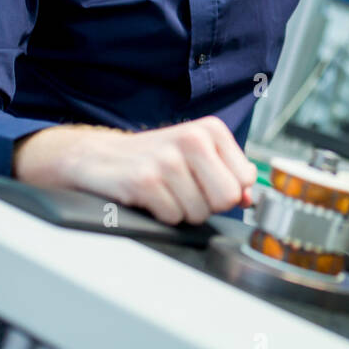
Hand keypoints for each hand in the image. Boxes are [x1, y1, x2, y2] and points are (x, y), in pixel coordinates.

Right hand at [14, 116, 257, 224]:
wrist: (99, 157)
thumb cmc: (152, 158)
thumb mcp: (196, 157)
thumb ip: (229, 175)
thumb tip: (249, 198)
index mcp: (210, 130)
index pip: (245, 179)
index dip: (226, 191)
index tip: (207, 184)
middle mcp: (192, 139)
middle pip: (226, 198)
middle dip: (207, 204)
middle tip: (184, 191)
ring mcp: (167, 160)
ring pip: (198, 212)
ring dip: (180, 210)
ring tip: (164, 192)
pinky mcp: (144, 181)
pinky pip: (172, 217)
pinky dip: (161, 215)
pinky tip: (149, 198)